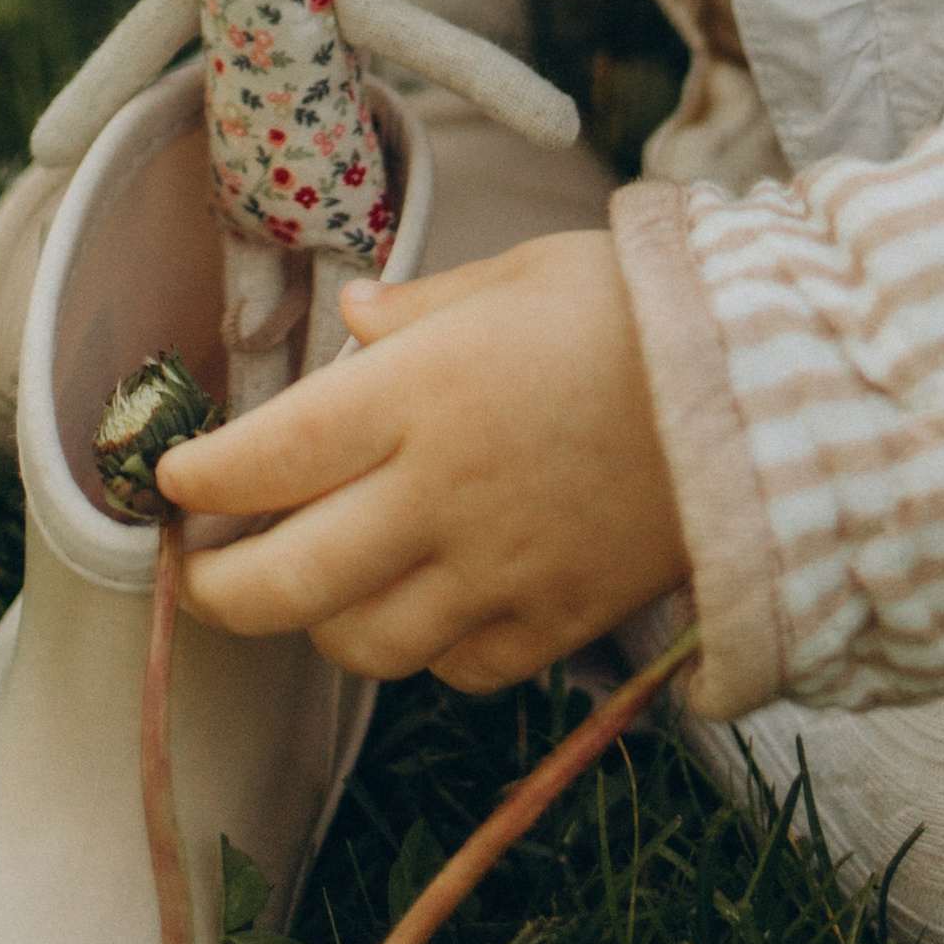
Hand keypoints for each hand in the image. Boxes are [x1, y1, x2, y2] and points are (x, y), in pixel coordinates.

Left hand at [160, 234, 688, 690]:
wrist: (772, 394)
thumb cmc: (640, 312)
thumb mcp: (518, 273)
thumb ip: (422, 307)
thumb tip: (357, 320)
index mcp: (418, 397)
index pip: (263, 458)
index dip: (199, 479)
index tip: (171, 480)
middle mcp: (439, 498)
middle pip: (284, 582)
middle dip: (218, 590)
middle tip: (198, 575)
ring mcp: (496, 574)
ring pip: (362, 644)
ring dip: (318, 625)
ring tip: (312, 592)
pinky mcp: (555, 624)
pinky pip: (457, 670)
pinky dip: (424, 653)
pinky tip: (426, 612)